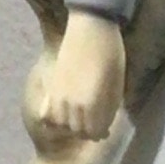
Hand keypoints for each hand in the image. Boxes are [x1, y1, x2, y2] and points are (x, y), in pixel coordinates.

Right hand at [37, 10, 126, 140]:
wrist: (91, 30)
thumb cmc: (111, 55)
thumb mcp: (117, 86)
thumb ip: (108, 109)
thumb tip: (103, 127)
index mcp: (93, 106)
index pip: (94, 133)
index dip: (100, 132)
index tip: (104, 126)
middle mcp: (73, 106)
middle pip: (77, 131)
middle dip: (86, 129)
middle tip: (93, 120)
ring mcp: (59, 97)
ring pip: (61, 124)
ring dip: (70, 124)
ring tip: (78, 116)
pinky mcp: (51, 87)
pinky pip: (47, 113)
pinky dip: (54, 117)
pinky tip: (62, 112)